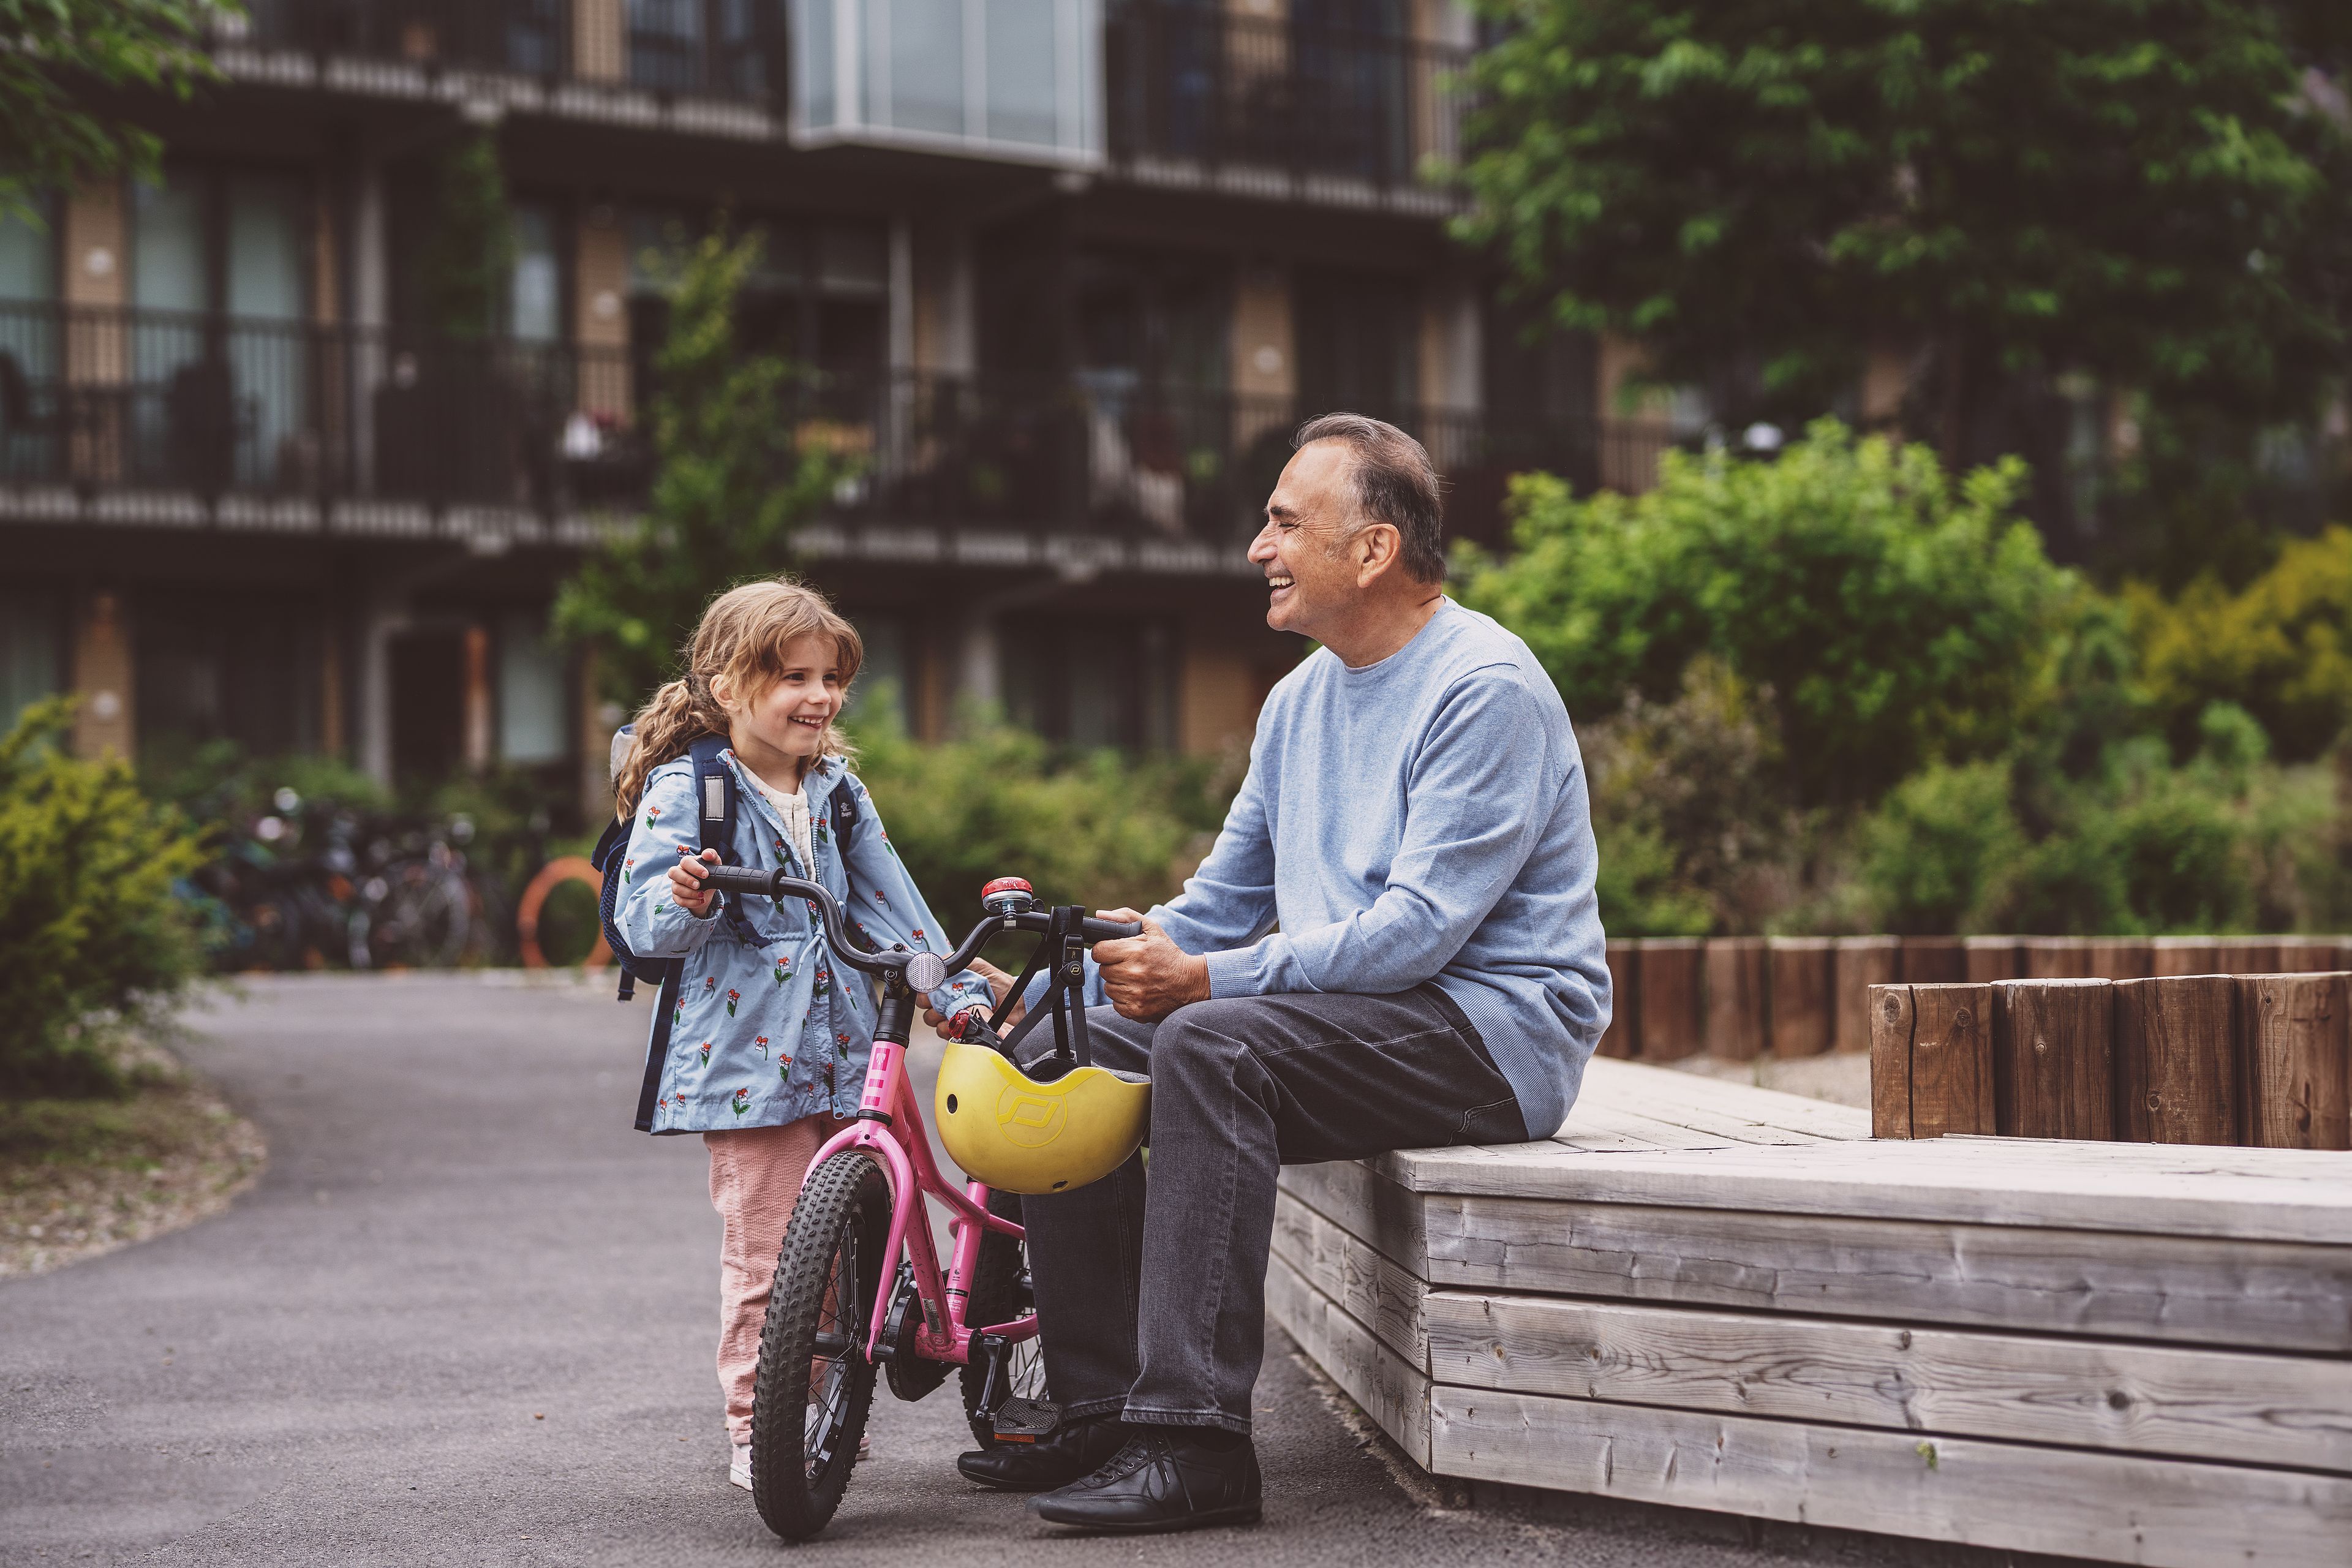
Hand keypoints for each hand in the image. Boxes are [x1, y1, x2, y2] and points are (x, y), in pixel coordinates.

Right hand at [668, 847, 718, 916]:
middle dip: (687, 880)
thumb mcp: (714, 863)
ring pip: (676, 888)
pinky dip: (691, 902)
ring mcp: (676, 885)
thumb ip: (712, 855)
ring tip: (702, 895)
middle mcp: (678, 872)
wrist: (708, 889)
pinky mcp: (677, 896)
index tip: (706, 874)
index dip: (694, 868)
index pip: (685, 862)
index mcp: (687, 862)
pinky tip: (701, 901)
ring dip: (690, 893)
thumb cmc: (708, 873)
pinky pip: (679, 900)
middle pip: (673, 873)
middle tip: (699, 885)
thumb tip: (707, 854)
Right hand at [925, 956, 1024, 1039]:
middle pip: (924, 1001)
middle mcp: (949, 1000)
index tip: (928, 985)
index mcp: (952, 983)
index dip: (925, 984)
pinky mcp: (959, 1031)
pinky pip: (943, 1031)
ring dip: (937, 1015)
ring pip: (931, 1018)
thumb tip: (940, 962)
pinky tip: (958, 1024)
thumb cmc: (1001, 987)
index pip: (927, 983)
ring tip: (952, 1012)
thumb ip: (961, 963)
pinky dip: (947, 1028)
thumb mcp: (981, 968)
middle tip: (935, 999)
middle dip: (927, 1000)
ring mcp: (953, 1016)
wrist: (1018, 1009)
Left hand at [1092, 909, 1209, 1020]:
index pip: (1099, 951)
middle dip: (1114, 966)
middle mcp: (1134, 973)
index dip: (1105, 950)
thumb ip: (1125, 917)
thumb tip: (1099, 915)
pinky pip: (1116, 1004)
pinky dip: (1124, 998)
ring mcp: (1135, 994)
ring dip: (1118, 983)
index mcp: (1136, 951)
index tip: (1115, 952)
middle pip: (1103, 970)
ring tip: (1135, 978)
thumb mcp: (1152, 929)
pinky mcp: (1136, 1011)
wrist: (1190, 984)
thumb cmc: (1168, 955)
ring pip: (1108, 988)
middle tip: (1130, 965)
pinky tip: (1138, 991)